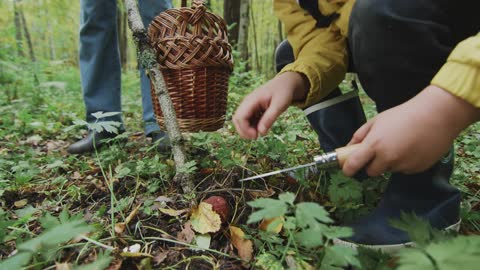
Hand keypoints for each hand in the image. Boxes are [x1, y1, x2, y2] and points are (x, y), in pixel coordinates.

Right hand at [233, 72, 308, 138]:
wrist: (284, 84)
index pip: (240, 117)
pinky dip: (252, 126)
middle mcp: (247, 103)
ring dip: (247, 129)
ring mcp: (248, 106)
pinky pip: (247, 120)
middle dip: (244, 131)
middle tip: (256, 137)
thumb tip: (261, 133)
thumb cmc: (283, 92)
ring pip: (240, 121)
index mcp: (252, 100)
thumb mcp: (279, 105)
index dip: (245, 129)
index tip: (256, 135)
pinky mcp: (252, 109)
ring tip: (260, 132)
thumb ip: (270, 118)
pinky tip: (261, 128)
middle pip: (236, 119)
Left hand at [342, 85, 479, 176]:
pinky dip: (405, 162)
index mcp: (375, 144)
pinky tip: (412, 148)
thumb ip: (360, 135)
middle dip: (372, 164)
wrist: (437, 116)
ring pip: (389, 169)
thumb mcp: (377, 120)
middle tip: (379, 151)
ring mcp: (403, 165)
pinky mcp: (416, 169)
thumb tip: (348, 147)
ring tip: (401, 144)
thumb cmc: (404, 115)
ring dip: (390, 162)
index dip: (348, 169)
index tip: (347, 170)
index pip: (354, 164)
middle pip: (372, 172)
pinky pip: (404, 169)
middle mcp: (388, 158)